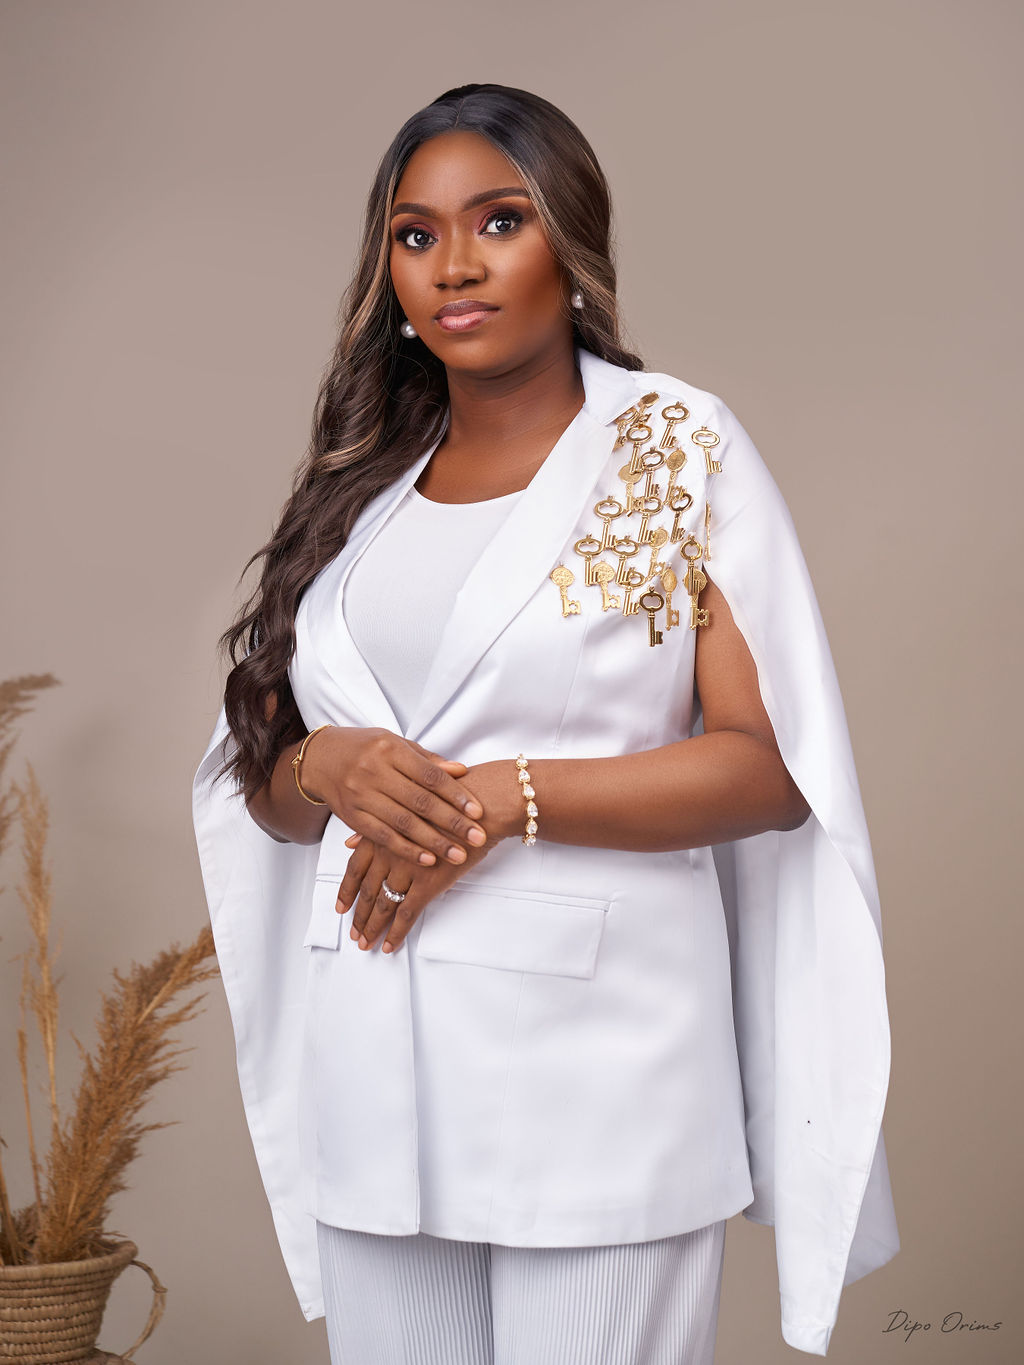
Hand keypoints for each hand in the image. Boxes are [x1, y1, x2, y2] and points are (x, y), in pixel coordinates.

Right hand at [300, 727, 488, 865]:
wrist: (320, 759)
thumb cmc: (365, 749)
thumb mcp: (395, 744)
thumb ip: (427, 760)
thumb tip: (460, 770)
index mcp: (390, 750)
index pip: (430, 776)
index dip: (456, 795)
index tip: (478, 812)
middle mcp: (374, 772)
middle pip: (420, 801)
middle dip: (452, 822)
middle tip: (477, 837)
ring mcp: (361, 795)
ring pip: (403, 823)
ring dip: (434, 842)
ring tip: (458, 855)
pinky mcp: (351, 817)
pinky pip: (382, 837)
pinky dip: (406, 849)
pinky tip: (427, 859)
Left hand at [336, 758, 523, 953]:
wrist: (482, 806)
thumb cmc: (449, 800)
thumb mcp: (408, 806)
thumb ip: (378, 826)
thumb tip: (351, 842)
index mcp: (383, 833)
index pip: (355, 868)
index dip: (346, 890)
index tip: (340, 907)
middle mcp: (389, 852)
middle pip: (366, 890)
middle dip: (358, 915)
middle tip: (354, 932)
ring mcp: (407, 869)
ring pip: (382, 905)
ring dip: (372, 927)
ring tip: (366, 943)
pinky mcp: (428, 883)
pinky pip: (406, 914)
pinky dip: (396, 933)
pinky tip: (389, 945)